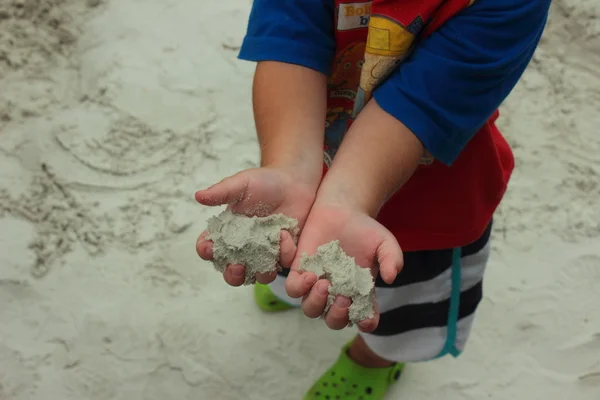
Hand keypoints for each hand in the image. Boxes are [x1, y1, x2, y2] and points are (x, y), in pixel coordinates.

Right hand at [195, 167, 316, 286]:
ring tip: (265, 257)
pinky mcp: (285, 254)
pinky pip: (283, 264)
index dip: (206, 251)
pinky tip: (285, 235)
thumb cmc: (265, 182)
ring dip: (259, 272)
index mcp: (227, 233)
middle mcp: (244, 248)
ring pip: (257, 276)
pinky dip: (284, 253)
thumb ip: (222, 192)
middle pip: (231, 272)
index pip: (210, 248)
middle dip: (231, 274)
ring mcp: (265, 254)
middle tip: (236, 266)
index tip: (209, 248)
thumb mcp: (242, 184)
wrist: (295, 182)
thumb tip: (198, 196)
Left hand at [285, 202, 403, 332]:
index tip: (366, 318)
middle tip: (342, 297)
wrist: (342, 209)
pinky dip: (299, 287)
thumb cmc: (365, 229)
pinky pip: (293, 288)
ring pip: (311, 309)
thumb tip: (390, 278)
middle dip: (337, 315)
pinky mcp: (300, 271)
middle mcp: (337, 294)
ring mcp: (317, 284)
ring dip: (316, 303)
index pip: (363, 318)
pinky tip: (310, 274)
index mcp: (359, 293)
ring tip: (324, 283)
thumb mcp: (385, 243)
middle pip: (333, 321)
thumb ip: (392, 259)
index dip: (365, 322)